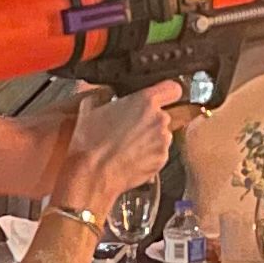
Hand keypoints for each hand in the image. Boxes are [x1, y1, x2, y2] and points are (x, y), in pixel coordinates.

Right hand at [58, 83, 180, 211]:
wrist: (93, 174)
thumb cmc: (91, 142)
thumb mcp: (89, 107)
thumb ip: (104, 94)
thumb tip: (106, 92)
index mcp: (145, 101)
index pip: (173, 88)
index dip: (167, 92)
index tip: (162, 97)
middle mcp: (159, 119)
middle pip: (163, 114)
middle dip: (150, 120)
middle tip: (130, 127)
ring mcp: (163, 141)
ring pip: (161, 135)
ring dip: (149, 138)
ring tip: (128, 145)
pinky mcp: (162, 160)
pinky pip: (159, 152)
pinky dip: (149, 154)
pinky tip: (131, 157)